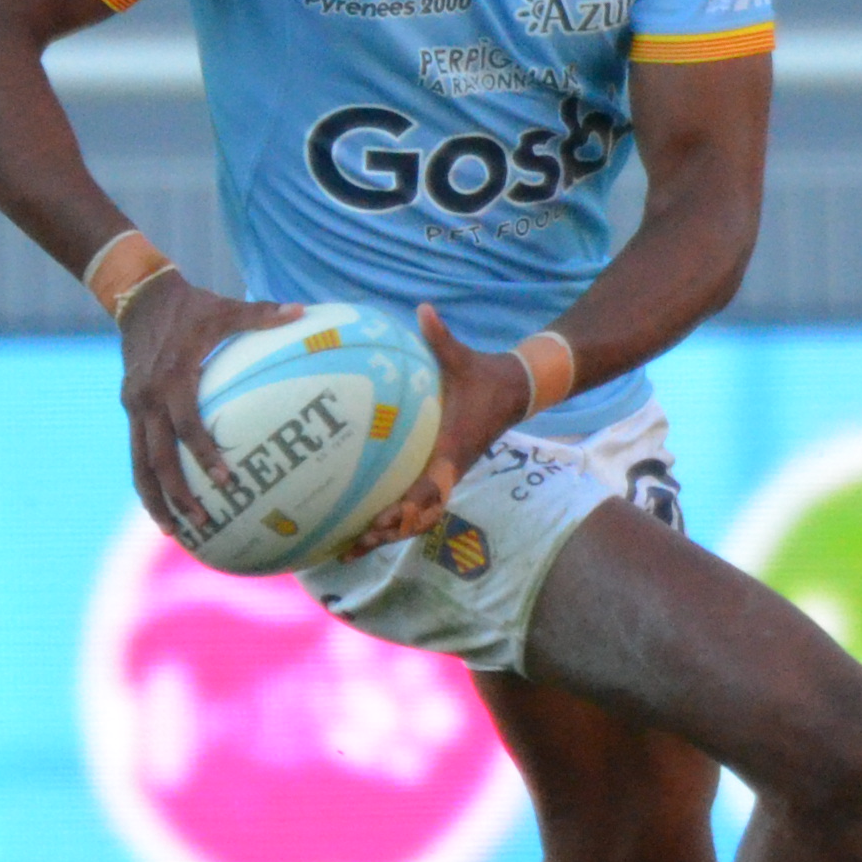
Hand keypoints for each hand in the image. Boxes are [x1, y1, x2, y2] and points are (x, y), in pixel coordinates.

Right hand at [117, 268, 301, 532]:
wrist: (138, 296)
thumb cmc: (189, 305)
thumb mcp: (224, 307)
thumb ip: (261, 314)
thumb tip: (302, 312)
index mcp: (171, 378)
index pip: (186, 425)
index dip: (203, 453)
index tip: (224, 479)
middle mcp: (147, 398)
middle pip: (157, 458)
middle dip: (177, 494)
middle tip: (203, 521)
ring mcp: (134, 406)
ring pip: (139, 464)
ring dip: (154, 498)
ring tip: (173, 531)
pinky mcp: (130, 408)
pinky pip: (137, 452)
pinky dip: (147, 480)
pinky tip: (161, 504)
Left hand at [348, 301, 532, 551]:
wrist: (513, 389)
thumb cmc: (484, 376)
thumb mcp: (463, 359)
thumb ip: (442, 338)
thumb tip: (424, 310)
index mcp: (451, 452)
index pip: (429, 491)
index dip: (406, 510)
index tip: (381, 523)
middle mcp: (447, 472)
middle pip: (417, 518)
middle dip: (386, 535)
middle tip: (349, 548)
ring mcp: (442, 476)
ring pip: (414, 517)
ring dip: (385, 535)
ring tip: (347, 551)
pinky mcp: (437, 473)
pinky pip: (413, 503)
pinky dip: (391, 518)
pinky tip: (361, 525)